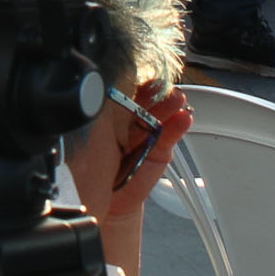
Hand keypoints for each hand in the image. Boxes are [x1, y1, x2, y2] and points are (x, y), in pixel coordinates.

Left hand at [66, 83, 192, 222]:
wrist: (102, 201)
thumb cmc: (90, 165)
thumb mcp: (94, 131)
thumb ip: (105, 110)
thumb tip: (112, 83)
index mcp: (107, 109)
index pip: (124, 88)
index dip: (134, 80)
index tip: (142, 75)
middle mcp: (128, 119)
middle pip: (146, 98)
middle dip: (155, 90)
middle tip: (162, 85)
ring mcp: (146, 134)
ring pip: (160, 114)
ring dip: (170, 104)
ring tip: (178, 98)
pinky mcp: (160, 151)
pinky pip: (169, 136)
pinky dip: (177, 126)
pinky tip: (184, 117)